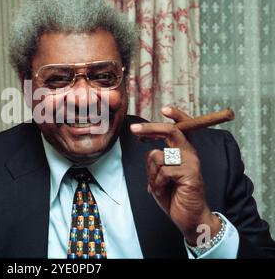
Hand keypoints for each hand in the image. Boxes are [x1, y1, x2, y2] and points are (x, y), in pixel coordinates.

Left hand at [130, 107, 220, 244]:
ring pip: (158, 155)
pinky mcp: (191, 174)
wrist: (188, 217)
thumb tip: (147, 147)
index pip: (183, 127)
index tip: (164, 108)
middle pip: (170, 131)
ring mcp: (192, 163)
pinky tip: (164, 190)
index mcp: (183, 150)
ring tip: (159, 185)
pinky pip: (163, 171)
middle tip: (133, 129)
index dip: (176, 115)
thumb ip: (156, 159)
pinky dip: (157, 183)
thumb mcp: (160, 173)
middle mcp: (190, 153)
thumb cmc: (173, 194)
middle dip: (150, 128)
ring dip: (151, 173)